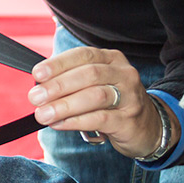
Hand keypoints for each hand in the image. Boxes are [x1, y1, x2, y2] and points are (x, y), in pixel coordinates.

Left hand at [29, 47, 174, 159]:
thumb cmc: (114, 103)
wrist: (149, 127)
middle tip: (35, 98)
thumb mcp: (97, 84)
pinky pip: (101, 119)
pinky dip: (76, 121)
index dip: (58, 64)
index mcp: (112, 59)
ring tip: (43, 114)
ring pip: (95, 96)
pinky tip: (59, 124)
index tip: (37, 74)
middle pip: (89, 74)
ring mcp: (130, 96)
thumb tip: (39, 87)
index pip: (83, 55)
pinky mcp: (130, 120)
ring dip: (64, 105)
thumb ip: (72, 81)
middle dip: (58, 85)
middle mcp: (123, 74)